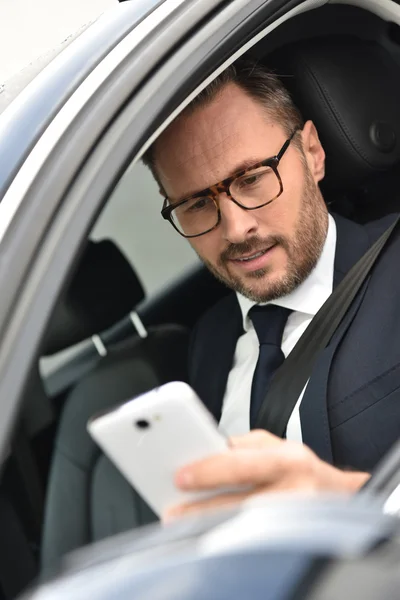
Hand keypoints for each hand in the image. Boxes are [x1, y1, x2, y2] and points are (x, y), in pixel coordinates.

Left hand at [164, 430, 369, 521]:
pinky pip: (254, 539)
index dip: (208, 470)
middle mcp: (294, 489)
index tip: (180, 476)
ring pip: (245, 525)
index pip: (242, 463)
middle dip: (202, 507)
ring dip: (210, 526)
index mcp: (287, 458)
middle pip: (241, 501)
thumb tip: (207, 451)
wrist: (343, 497)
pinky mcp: (292, 538)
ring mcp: (295, 518)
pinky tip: (210, 534)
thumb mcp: (278, 445)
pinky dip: (228, 536)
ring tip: (183, 524)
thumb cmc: (303, 469)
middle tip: (173, 510)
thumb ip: (244, 446)